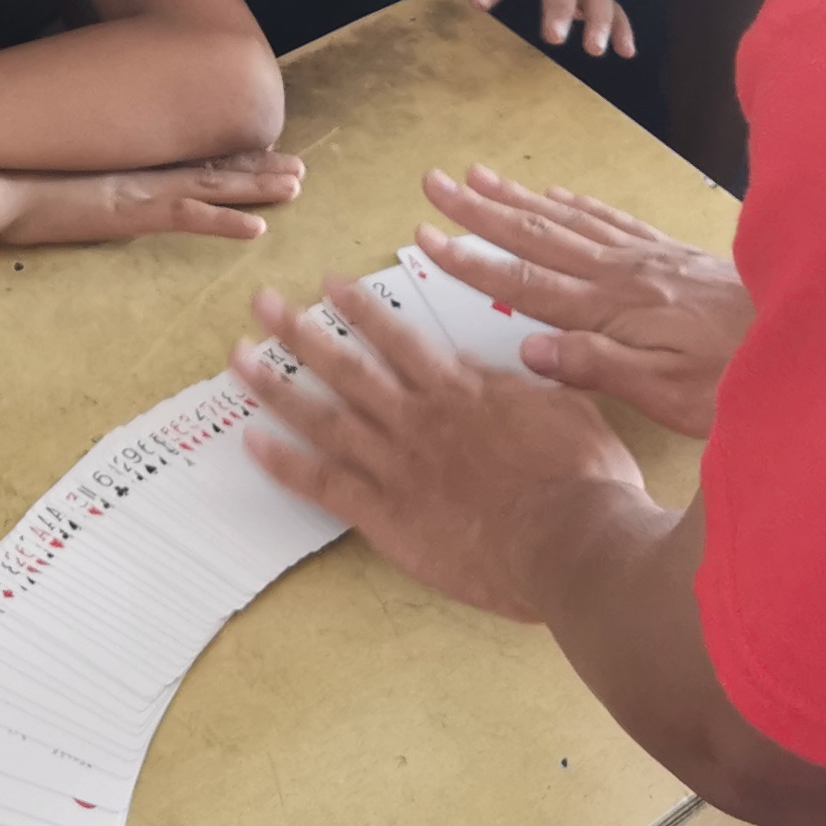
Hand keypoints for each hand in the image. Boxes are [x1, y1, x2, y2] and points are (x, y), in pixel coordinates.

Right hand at [0, 149, 306, 245]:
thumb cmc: (7, 185)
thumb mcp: (52, 186)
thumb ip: (80, 189)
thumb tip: (89, 198)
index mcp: (125, 167)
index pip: (187, 161)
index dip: (227, 158)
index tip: (261, 154)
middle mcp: (139, 172)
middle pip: (210, 167)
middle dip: (257, 168)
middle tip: (299, 167)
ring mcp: (137, 190)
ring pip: (212, 185)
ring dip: (258, 186)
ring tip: (297, 185)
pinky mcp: (130, 213)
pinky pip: (189, 218)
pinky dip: (225, 223)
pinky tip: (258, 229)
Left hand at [231, 272, 644, 621]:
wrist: (573, 541)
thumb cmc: (585, 480)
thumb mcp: (570, 410)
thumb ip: (527, 385)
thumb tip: (503, 363)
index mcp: (462, 391)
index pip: (400, 338)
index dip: (361, 309)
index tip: (331, 285)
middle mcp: (420, 418)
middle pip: (348, 366)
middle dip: (301, 330)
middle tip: (263, 302)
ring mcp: (398, 465)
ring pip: (325, 415)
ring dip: (278, 384)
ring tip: (240, 357)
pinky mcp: (388, 515)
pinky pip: (325, 484)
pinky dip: (285, 463)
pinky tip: (252, 442)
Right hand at [415, 166, 750, 435]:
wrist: (812, 336)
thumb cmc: (740, 379)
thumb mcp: (668, 394)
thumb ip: (598, 367)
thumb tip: (529, 348)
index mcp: (613, 310)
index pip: (526, 280)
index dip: (472, 259)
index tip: (427, 236)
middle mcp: (624, 274)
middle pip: (538, 234)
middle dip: (480, 211)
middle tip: (434, 182)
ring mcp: (649, 259)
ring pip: (569, 219)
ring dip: (519, 198)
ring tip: (478, 175)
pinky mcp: (673, 255)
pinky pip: (613, 220)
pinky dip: (579, 204)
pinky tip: (558, 193)